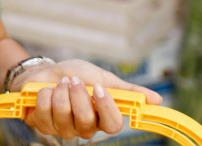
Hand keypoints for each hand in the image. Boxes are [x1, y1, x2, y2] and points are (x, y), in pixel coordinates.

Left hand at [14, 59, 161, 140]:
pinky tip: (46, 90)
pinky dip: (44, 96)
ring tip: (60, 83)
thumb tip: (157, 100)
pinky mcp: (45, 127)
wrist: (46, 71)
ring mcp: (65, 129)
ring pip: (64, 115)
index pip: (113, 125)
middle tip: (73, 80)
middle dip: (78, 96)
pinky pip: (45, 113)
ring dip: (60, 92)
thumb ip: (126, 91)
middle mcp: (85, 127)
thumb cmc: (77, 74)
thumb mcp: (103, 77)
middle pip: (87, 121)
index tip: (99, 89)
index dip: (106, 109)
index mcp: (103, 116)